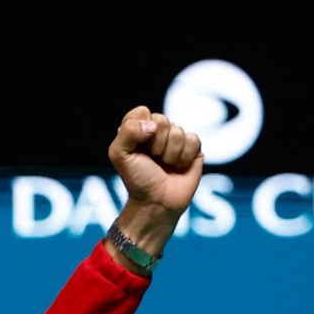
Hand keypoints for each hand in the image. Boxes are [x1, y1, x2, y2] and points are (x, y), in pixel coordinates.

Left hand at [106, 106, 202, 263]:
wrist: (157, 202)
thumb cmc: (137, 180)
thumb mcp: (119, 155)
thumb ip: (127, 132)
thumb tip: (153, 125)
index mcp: (137, 131)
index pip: (141, 112)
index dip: (139, 129)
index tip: (136, 148)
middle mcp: (157, 132)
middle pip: (162, 120)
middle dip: (155, 143)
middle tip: (152, 159)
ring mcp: (176, 139)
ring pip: (178, 131)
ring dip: (169, 153)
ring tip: (165, 166)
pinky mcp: (193, 148)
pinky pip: (193, 139)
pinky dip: (184, 156)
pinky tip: (179, 167)